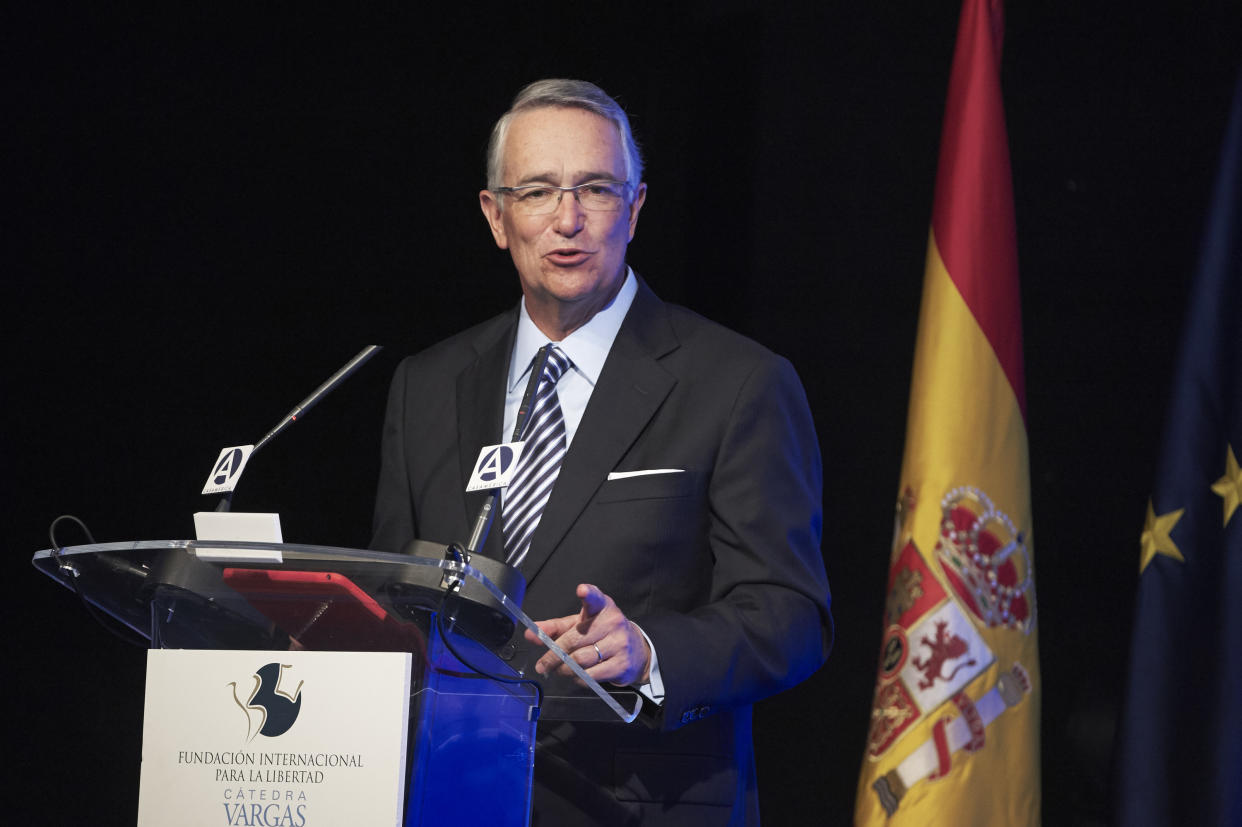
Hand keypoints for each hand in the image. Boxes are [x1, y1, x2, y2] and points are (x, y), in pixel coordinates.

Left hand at [525, 583, 651, 686]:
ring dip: (564, 669)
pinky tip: (577, 675)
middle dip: (553, 655)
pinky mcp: (622, 664)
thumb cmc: (601, 634)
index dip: (588, 593)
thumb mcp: (579, 625)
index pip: (595, 598)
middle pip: (574, 640)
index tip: (582, 589)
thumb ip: (554, 628)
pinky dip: (578, 678)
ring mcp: (619, 644)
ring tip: (558, 670)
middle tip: (542, 665)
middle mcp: (613, 622)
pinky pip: (591, 676)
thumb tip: (530, 633)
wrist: (635, 651)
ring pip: (580, 660)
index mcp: (602, 607)